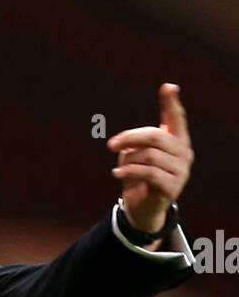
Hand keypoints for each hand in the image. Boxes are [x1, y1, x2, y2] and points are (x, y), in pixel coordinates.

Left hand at [106, 83, 193, 231]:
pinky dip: (129, 171)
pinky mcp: (172, 188)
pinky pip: (148, 173)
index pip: (177, 118)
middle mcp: (184, 153)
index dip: (171, 103)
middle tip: (112, 144)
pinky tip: (118, 173)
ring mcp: (180, 171)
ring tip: (120, 167)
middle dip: (130, 138)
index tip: (168, 87)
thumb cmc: (140, 176)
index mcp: (178, 140)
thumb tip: (124, 138)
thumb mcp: (140, 152)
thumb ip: (140, 138)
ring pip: (149, 156)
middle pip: (155, 137)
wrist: (142, 209)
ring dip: (129, 160)